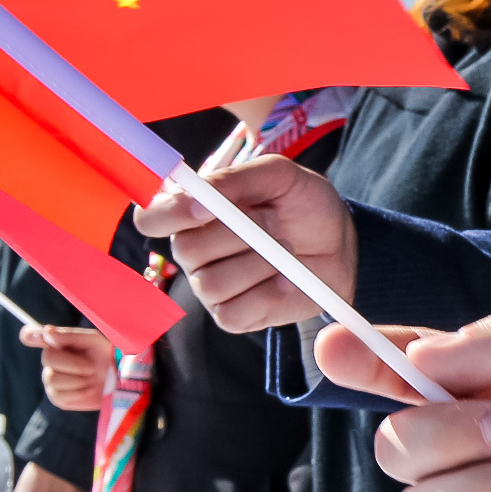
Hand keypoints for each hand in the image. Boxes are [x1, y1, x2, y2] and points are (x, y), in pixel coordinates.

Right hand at [22, 324, 110, 412]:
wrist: (119, 382)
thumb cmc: (106, 357)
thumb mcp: (92, 341)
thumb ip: (69, 336)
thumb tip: (46, 332)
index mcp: (57, 342)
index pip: (32, 335)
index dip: (31, 335)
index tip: (35, 337)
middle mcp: (50, 360)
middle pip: (47, 358)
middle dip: (73, 363)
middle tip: (91, 366)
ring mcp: (51, 379)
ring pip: (52, 378)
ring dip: (78, 379)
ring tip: (91, 378)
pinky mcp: (58, 398)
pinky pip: (59, 395)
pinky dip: (78, 392)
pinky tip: (88, 389)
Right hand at [132, 156, 354, 333]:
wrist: (340, 243)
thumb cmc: (302, 204)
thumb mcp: (278, 175)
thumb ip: (237, 178)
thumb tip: (200, 194)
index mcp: (191, 211)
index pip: (150, 217)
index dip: (168, 213)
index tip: (204, 207)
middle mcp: (192, 251)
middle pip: (186, 249)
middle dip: (236, 233)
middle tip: (272, 220)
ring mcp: (209, 286)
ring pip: (212, 283)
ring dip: (258, 263)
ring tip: (285, 248)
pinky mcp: (231, 316)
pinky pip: (232, 313)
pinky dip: (268, 294)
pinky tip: (286, 279)